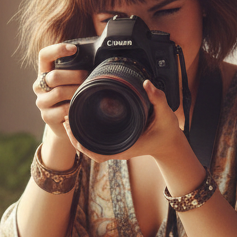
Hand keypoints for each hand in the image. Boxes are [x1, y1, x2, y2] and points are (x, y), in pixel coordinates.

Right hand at [34, 42, 83, 167]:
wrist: (65, 124)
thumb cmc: (71, 97)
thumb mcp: (71, 81)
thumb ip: (76, 70)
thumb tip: (98, 57)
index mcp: (44, 72)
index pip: (44, 55)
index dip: (57, 49)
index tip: (74, 49)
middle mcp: (39, 86)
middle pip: (54, 76)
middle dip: (75, 76)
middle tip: (87, 78)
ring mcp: (41, 102)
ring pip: (59, 92)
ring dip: (76, 92)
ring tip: (86, 92)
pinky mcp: (47, 117)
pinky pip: (63, 109)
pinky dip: (74, 107)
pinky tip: (80, 106)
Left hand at [64, 78, 189, 166]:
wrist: (171, 142)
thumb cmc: (167, 132)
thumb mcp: (166, 114)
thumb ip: (158, 98)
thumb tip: (147, 83)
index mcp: (126, 146)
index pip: (97, 153)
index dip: (81, 144)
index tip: (71, 129)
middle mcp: (119, 149)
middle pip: (89, 150)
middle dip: (74, 138)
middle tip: (65, 120)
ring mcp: (117, 147)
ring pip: (91, 147)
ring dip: (78, 137)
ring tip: (67, 120)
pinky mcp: (117, 142)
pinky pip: (97, 143)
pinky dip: (86, 136)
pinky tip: (79, 123)